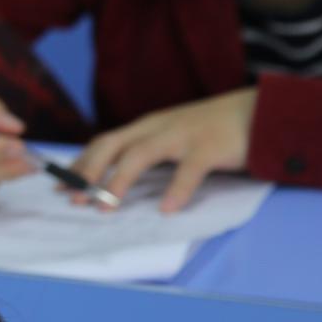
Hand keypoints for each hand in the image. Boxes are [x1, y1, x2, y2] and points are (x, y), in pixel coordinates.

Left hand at [70, 87, 255, 213]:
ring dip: (119, 182)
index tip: (60, 186)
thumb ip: (148, 150)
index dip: (80, 164)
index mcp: (146, 127)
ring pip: (140, 155)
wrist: (261, 110)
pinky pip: (189, 170)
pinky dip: (176, 190)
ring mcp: (182, 135)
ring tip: (106, 208)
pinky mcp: (210, 146)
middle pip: (112, 146)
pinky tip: (167, 210)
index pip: (103, 143)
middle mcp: (157, 128)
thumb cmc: (212, 128)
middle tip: (73, 199)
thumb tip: (117, 177)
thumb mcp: (172, 135)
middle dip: (88, 172)